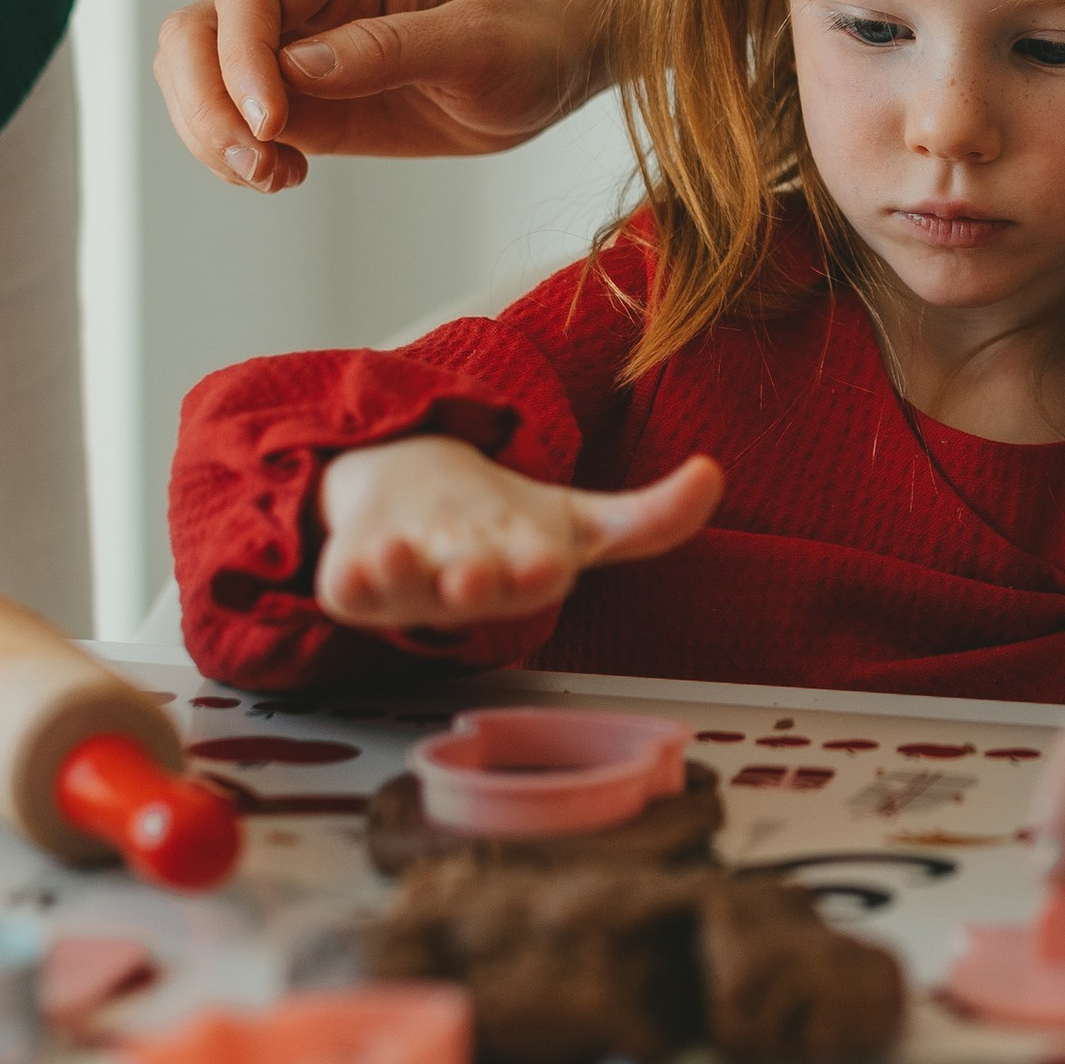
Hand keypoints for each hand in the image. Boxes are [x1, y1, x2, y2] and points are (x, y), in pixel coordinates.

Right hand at [154, 0, 594, 192]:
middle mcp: (306, 5)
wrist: (545, 75)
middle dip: (203, 103)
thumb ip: (391, 50)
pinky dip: (232, 158)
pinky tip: (285, 177)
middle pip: (195, 32)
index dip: (239, 58)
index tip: (271, 124)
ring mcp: (293, 55)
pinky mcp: (300, 105)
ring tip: (277, 177)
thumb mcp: (477, 46)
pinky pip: (229, 124)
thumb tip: (300, 66)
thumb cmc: (525, 46)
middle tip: (259, 166)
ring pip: (194, 79)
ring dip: (210, 136)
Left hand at [315, 439, 720, 633]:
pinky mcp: (354, 582)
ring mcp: (407, 585)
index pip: (535, 576)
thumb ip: (649, 516)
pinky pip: (349, 588)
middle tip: (474, 578)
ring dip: (401, 575)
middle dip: (472, 584)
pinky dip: (354, 577)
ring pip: (402, 589)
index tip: (543, 563)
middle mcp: (467, 584)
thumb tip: (715, 475)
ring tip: (396, 553)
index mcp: (524, 571)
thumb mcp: (580, 519)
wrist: (420, 507)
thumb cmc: (510, 527)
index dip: (537, 571)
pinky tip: (363, 551)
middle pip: (469, 588)